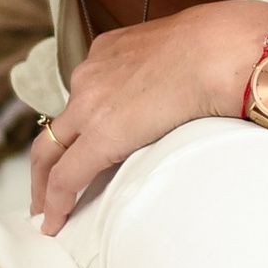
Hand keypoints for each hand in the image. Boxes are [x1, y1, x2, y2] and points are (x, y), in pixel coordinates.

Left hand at [27, 0, 267, 232]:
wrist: (221, 49)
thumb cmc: (221, 46)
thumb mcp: (180, 48)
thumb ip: (170, 69)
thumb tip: (193, 86)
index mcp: (110, 51)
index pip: (85, 93)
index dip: (78, 124)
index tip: (78, 143)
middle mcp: (91, 74)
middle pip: (58, 123)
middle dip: (47, 158)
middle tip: (45, 186)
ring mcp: (89, 103)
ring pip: (50, 149)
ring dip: (45, 181)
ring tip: (46, 209)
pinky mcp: (99, 135)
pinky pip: (66, 176)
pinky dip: (56, 201)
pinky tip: (55, 222)